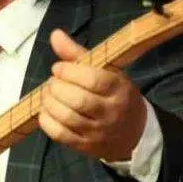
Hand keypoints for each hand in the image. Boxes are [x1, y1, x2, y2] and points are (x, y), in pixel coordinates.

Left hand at [39, 28, 147, 161]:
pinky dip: (47, 121)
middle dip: (57, 88)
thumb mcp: (107, 71)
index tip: (58, 68)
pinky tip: (46, 111)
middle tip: (52, 82)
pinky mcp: (86, 147)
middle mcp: (111, 112)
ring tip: (48, 94)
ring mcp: (98, 132)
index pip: (93, 80)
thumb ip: (79, 54)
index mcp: (119, 89)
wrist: (135, 133)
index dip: (69, 72)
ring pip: (67, 118)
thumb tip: (54, 34)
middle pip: (78, 100)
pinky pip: (60, 135)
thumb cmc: (117, 95)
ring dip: (49, 103)